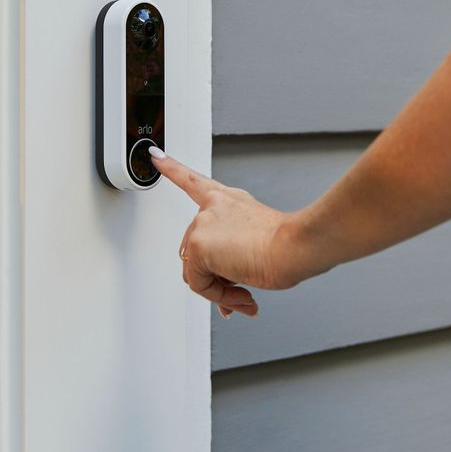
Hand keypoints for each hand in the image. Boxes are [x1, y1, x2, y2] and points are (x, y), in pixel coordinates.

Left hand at [151, 147, 311, 318]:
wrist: (294, 246)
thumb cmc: (288, 244)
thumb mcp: (257, 244)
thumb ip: (234, 261)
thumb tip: (231, 289)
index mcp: (228, 201)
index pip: (193, 181)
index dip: (172, 168)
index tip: (155, 156)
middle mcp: (213, 207)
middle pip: (196, 251)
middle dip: (217, 277)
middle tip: (241, 291)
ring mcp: (202, 224)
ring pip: (197, 272)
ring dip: (220, 290)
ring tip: (246, 294)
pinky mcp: (197, 246)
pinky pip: (199, 284)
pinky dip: (218, 295)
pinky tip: (242, 293)